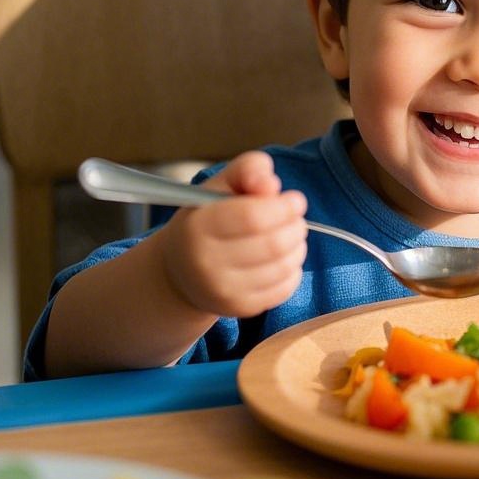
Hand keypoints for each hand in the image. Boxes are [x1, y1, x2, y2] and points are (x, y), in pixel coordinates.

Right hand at [158, 151, 308, 317]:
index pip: (253, 218)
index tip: (295, 200)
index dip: (284, 207)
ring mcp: (223, 291)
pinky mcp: (239, 309)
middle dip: (295, 226)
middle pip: (273, 244)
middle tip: (295, 218)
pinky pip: (284, 289)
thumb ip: (248, 169)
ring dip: (298, 246)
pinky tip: (284, 257)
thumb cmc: (206, 220)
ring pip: (283, 267)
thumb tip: (271, 185)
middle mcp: (206, 263)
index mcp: (198, 227)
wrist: (181, 272)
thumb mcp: (220, 185)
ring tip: (290, 235)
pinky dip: (293, 269)